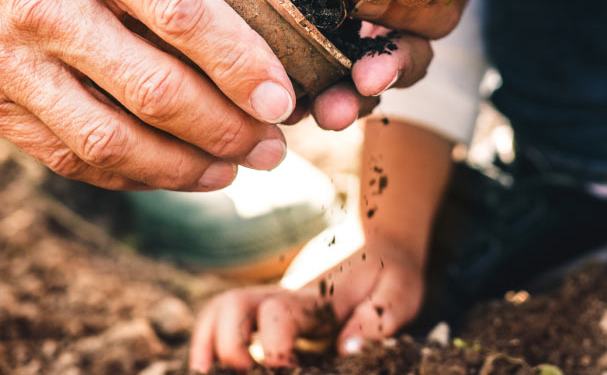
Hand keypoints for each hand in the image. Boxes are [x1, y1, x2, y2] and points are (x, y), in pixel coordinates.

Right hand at [0, 0, 297, 190]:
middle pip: (153, 90)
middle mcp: (40, 3)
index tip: (281, 95)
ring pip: (110, 141)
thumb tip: (223, 26)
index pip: (179, 14)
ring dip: (182, 167)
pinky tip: (165, 170)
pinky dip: (124, 171)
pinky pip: (63, 153)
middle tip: (272, 145)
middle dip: (227, 128)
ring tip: (230, 169)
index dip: (239, 63)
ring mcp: (4, 58)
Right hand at [189, 237, 424, 370]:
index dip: (274, 346)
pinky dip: (208, 340)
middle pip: (233, 304)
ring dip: (207, 339)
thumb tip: (346, 349)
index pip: (277, 313)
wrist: (380, 244)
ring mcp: (271, 304)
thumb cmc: (390, 274)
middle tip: (244, 372)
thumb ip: (376, 320)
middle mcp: (284, 297)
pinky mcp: (268, 315)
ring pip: (221, 308)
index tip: (287, 369)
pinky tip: (209, 367)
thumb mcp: (400, 294)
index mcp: (316, 297)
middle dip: (228, 342)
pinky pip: (225, 318)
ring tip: (206, 373)